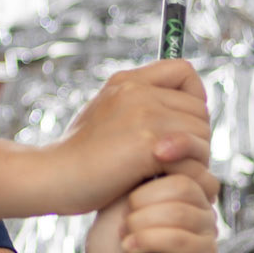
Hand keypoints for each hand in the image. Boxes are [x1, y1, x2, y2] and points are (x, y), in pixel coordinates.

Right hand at [41, 60, 210, 215]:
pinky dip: (185, 172)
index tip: (179, 125)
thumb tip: (180, 118)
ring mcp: (142, 113)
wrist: (51, 177)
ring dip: (193, 159)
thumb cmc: (81, 159)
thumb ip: (140, 109)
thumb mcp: (108, 117)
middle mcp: (136, 89)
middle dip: (195, 138)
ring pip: (201, 134)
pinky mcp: (147, 141)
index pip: (185, 72)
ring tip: (164, 173)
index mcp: (127, 80)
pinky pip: (193, 155)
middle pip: (200, 109)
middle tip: (171, 161)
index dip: (192, 99)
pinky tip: (161, 181)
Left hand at [82, 158, 219, 252]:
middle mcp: (199, 209)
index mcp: (180, 189)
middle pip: (187, 183)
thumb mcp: (119, 204)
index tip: (153, 148)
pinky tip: (131, 246)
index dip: (176, 148)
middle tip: (125, 217)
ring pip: (184, 211)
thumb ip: (142, 179)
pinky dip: (152, 239)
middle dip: (146, 197)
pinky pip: (185, 240)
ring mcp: (205, 235)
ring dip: (144, 221)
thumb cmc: (111, 250)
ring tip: (125, 236)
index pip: (190, 158)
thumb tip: (163, 150)